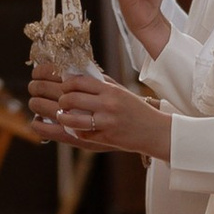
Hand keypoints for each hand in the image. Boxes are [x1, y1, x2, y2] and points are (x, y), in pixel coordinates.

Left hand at [34, 66, 168, 160]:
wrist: (154, 130)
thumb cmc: (135, 109)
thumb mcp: (120, 91)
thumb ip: (99, 84)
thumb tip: (75, 75)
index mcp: (110, 90)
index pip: (79, 81)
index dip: (66, 84)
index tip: (63, 87)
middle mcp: (107, 104)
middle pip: (71, 98)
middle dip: (60, 100)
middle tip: (59, 102)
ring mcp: (106, 122)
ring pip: (72, 119)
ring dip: (61, 117)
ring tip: (60, 115)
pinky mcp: (106, 138)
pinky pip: (81, 134)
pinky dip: (74, 131)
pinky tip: (72, 128)